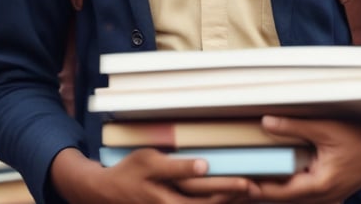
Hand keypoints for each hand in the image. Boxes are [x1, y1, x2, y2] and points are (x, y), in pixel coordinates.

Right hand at [51, 146, 251, 203]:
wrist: (107, 193)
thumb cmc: (130, 172)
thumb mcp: (148, 161)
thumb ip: (177, 166)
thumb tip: (204, 166)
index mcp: (167, 197)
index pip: (204, 196)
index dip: (227, 189)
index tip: (247, 181)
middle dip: (232, 198)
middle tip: (253, 187)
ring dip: (225, 203)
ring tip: (246, 193)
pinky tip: (227, 199)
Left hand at [240, 114, 360, 202]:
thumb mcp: (327, 129)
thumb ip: (295, 126)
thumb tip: (265, 122)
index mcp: (320, 186)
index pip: (277, 192)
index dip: (252, 186)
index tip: (230, 180)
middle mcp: (319, 197)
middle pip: (277, 197)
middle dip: (252, 189)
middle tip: (225, 181)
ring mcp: (321, 196)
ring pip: (285, 195)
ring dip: (263, 187)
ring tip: (236, 177)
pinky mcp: (322, 189)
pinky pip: (294, 190)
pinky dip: (277, 183)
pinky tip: (262, 172)